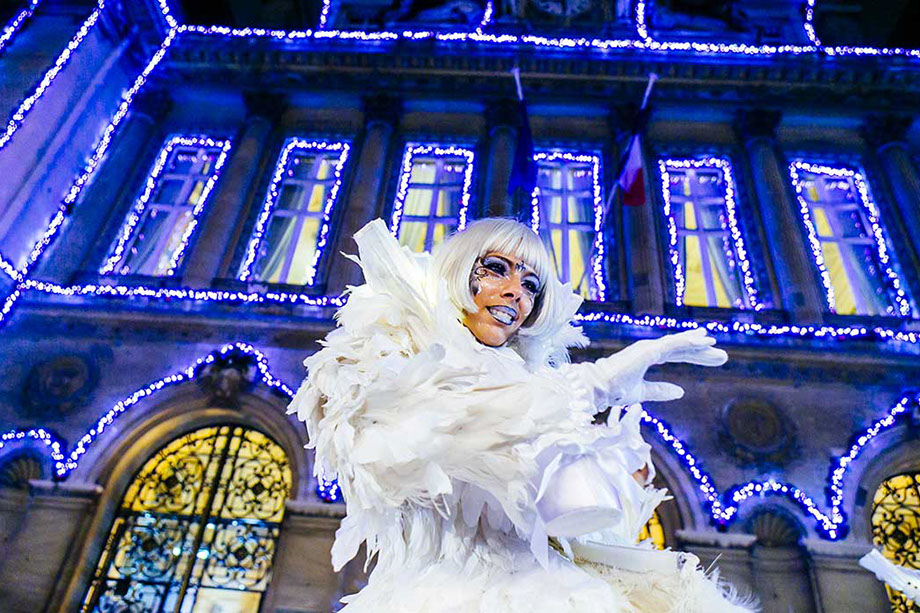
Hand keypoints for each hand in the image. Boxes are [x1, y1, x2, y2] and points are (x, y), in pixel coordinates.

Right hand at [596, 328, 726, 403]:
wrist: (598, 388)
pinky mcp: (648, 350)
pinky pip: (672, 344)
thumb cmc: (614, 390)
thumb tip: (681, 392)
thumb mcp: (642, 392)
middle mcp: (649, 349)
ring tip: (715, 343)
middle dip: (702, 351)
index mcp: (648, 357)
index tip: (713, 357)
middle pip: (682, 348)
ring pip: (679, 344)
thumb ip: (660, 390)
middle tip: (723, 355)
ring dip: (699, 343)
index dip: (696, 356)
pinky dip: (687, 341)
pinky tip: (701, 340)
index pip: (677, 355)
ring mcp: (648, 348)